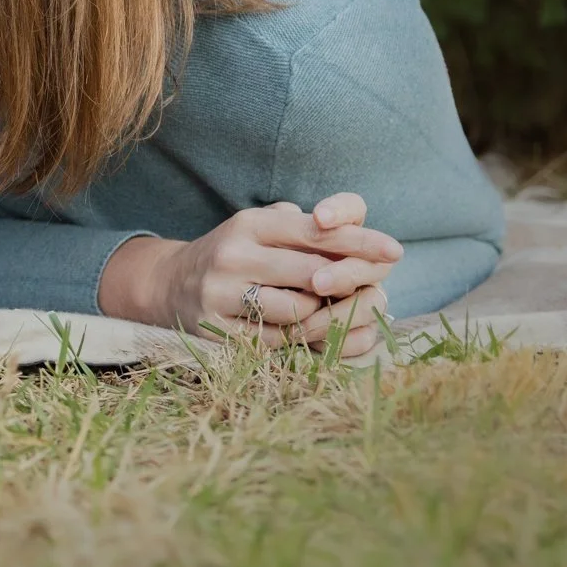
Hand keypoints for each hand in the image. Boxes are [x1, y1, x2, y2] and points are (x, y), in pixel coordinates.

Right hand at [99, 193, 402, 347]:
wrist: (171, 285)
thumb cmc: (238, 253)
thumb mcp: (264, 227)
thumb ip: (311, 225)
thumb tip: (363, 234)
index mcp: (248, 224)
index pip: (314, 231)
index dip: (359, 241)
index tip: (396, 251)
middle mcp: (232, 255)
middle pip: (313, 274)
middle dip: (348, 284)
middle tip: (370, 291)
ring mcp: (221, 295)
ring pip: (298, 312)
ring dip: (322, 316)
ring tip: (327, 311)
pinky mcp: (216, 330)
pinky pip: (276, 341)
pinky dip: (298, 338)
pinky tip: (303, 330)